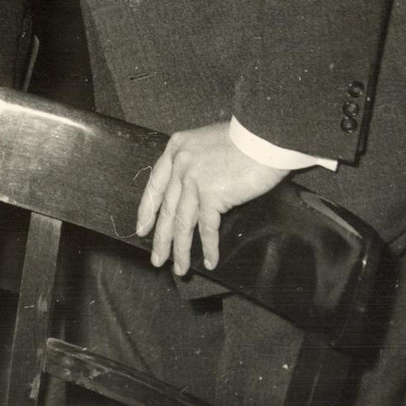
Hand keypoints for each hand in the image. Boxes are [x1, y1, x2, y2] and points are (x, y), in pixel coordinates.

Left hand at [135, 121, 287, 274]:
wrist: (264, 137)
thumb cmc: (243, 138)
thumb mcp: (206, 142)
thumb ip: (194, 161)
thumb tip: (192, 187)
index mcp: (176, 148)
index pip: (155, 184)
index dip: (147, 210)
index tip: (142, 229)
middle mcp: (180, 163)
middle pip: (167, 209)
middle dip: (161, 238)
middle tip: (157, 258)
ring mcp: (193, 179)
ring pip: (182, 223)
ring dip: (180, 250)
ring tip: (179, 268)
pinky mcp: (212, 194)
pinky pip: (207, 228)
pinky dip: (209, 247)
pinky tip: (210, 261)